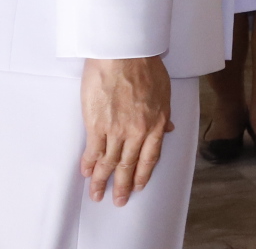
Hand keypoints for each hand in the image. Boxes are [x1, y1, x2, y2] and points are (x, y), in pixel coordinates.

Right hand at [81, 56, 172, 204]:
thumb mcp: (164, 91)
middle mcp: (138, 132)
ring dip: (102, 181)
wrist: (123, 54)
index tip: (137, 187)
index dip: (142, 174)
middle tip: (117, 201)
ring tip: (97, 194)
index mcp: (157, 124)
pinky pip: (93, 151)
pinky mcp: (97, 125)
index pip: (150, 157)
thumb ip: (164, 114)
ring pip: (109, 162)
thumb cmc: (145, 66)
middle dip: (122, 185)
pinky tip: (86, 173)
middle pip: (128, 165)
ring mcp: (116, 130)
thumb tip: (169, 130)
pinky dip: (89, 164)